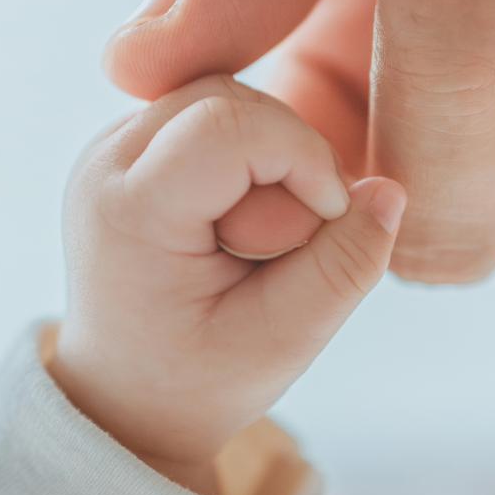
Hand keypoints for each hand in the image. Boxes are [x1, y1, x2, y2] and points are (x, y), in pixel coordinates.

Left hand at [50, 76, 406, 494]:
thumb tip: (389, 191)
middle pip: (230, 100)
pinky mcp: (133, 144)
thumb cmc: (197, 378)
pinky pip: (212, 113)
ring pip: (225, 98)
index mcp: (129, 211)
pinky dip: (249, 157)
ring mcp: (111, 147)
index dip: (305, 159)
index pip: (231, 126)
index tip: (328, 223)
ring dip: (270, 157)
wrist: (126, 396)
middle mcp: (105, 163)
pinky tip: (246, 218)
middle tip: (288, 243)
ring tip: (263, 236)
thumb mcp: (284, 341)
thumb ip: (343, 268)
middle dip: (288, 159)